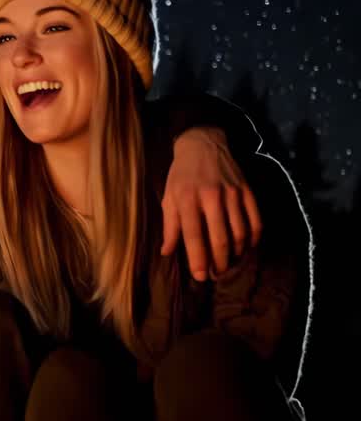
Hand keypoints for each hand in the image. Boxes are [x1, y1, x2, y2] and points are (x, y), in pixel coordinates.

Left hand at [160, 127, 262, 280]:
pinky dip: (253, 239)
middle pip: (220, 238)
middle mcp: (211, 197)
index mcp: (187, 199)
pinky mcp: (248, 191)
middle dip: (219, 262)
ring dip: (235, 254)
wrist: (203, 144)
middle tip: (216, 275)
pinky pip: (255, 221)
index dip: (198, 259)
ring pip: (240, 233)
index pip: (193, 235)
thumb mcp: (169, 197)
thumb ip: (170, 226)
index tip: (201, 276)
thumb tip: (167, 252)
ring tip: (228, 264)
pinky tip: (246, 248)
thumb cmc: (181, 175)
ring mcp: (232, 193)